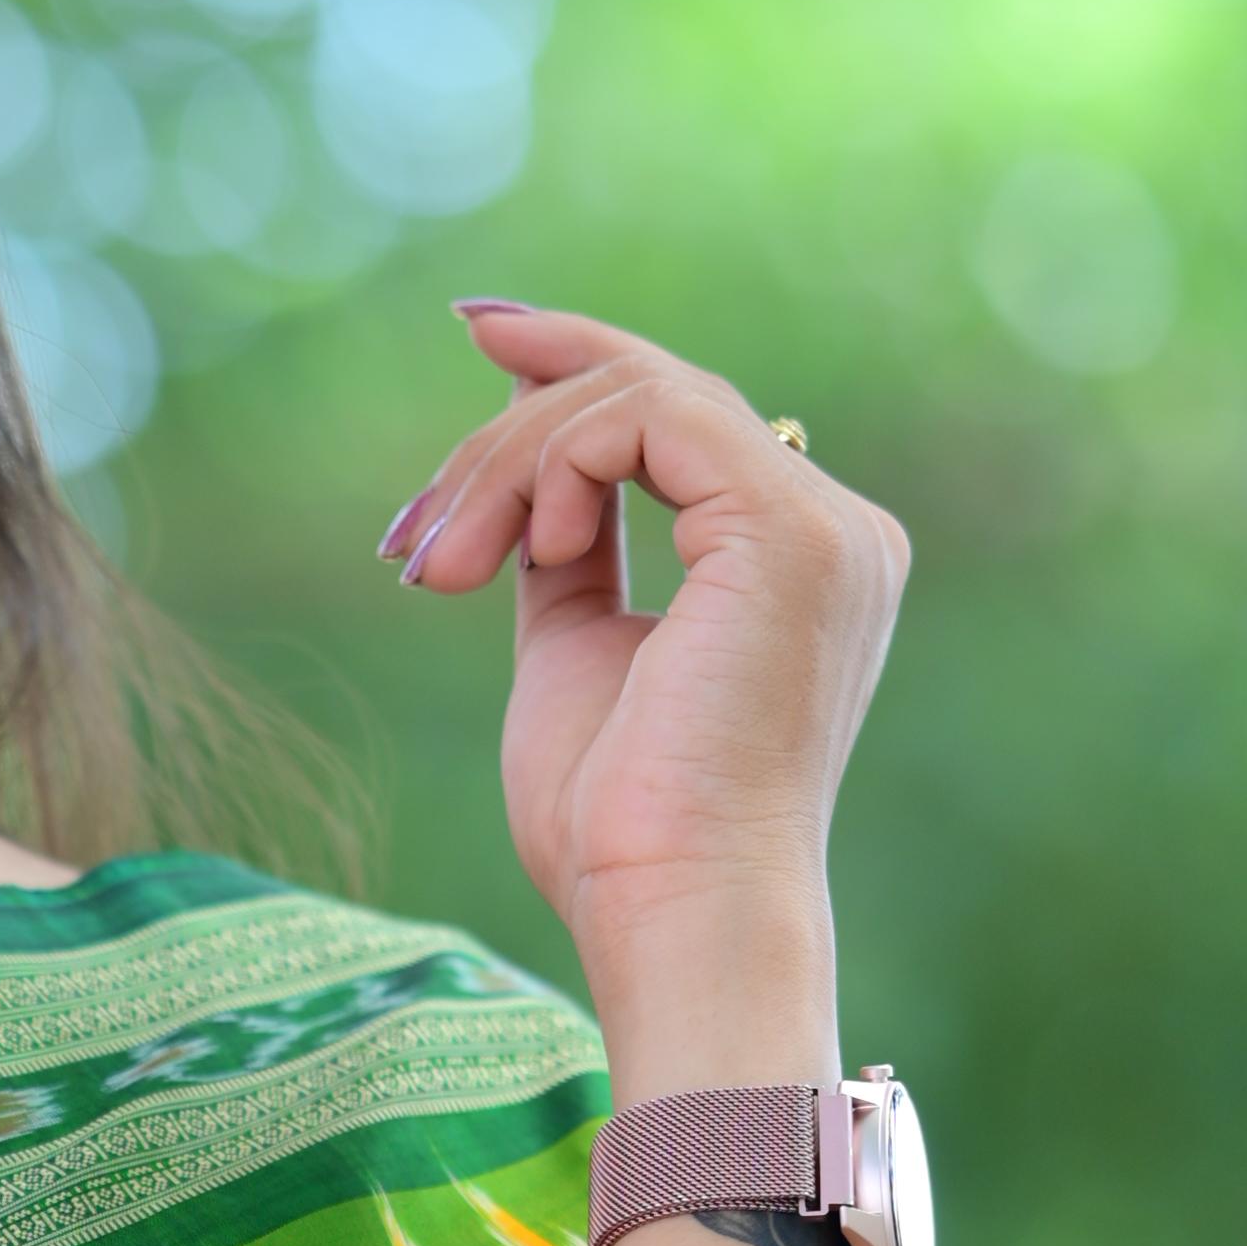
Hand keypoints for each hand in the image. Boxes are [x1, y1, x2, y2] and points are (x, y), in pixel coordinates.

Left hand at [381, 305, 907, 1062]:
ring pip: (637, 396)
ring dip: (504, 464)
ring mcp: (823, 527)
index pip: (681, 418)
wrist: (669, 911)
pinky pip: (646, 415)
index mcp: (793, 561)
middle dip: (504, 438)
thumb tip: (523, 460)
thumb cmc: (618, 829)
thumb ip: (567, 551)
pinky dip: (550, 464)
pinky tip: (510, 554)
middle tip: (412, 542)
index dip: (574, 362)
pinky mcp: (789, 529)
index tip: (476, 334)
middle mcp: (834, 530)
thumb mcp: (573, 653)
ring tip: (438, 569)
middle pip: (650, 397)